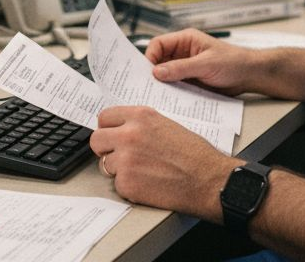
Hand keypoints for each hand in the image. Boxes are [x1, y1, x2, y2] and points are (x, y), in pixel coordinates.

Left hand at [90, 105, 238, 220]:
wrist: (208, 180)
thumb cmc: (194, 154)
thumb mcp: (167, 125)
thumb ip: (141, 124)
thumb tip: (121, 128)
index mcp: (140, 117)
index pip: (104, 117)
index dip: (108, 128)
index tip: (111, 135)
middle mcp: (129, 135)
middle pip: (97, 140)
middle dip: (105, 149)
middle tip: (119, 156)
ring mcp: (126, 160)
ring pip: (105, 164)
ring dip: (118, 169)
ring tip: (141, 171)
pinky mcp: (127, 184)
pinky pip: (116, 184)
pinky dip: (129, 186)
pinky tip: (147, 183)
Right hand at [145, 29, 262, 95]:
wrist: (249, 76)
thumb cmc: (233, 62)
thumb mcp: (206, 64)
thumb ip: (181, 68)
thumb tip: (157, 72)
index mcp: (185, 40)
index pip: (158, 44)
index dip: (150, 56)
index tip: (147, 72)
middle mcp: (182, 53)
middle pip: (158, 60)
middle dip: (153, 72)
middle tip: (147, 86)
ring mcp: (185, 68)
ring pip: (165, 75)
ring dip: (162, 84)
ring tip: (157, 95)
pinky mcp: (190, 81)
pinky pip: (175, 86)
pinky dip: (171, 92)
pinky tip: (170, 100)